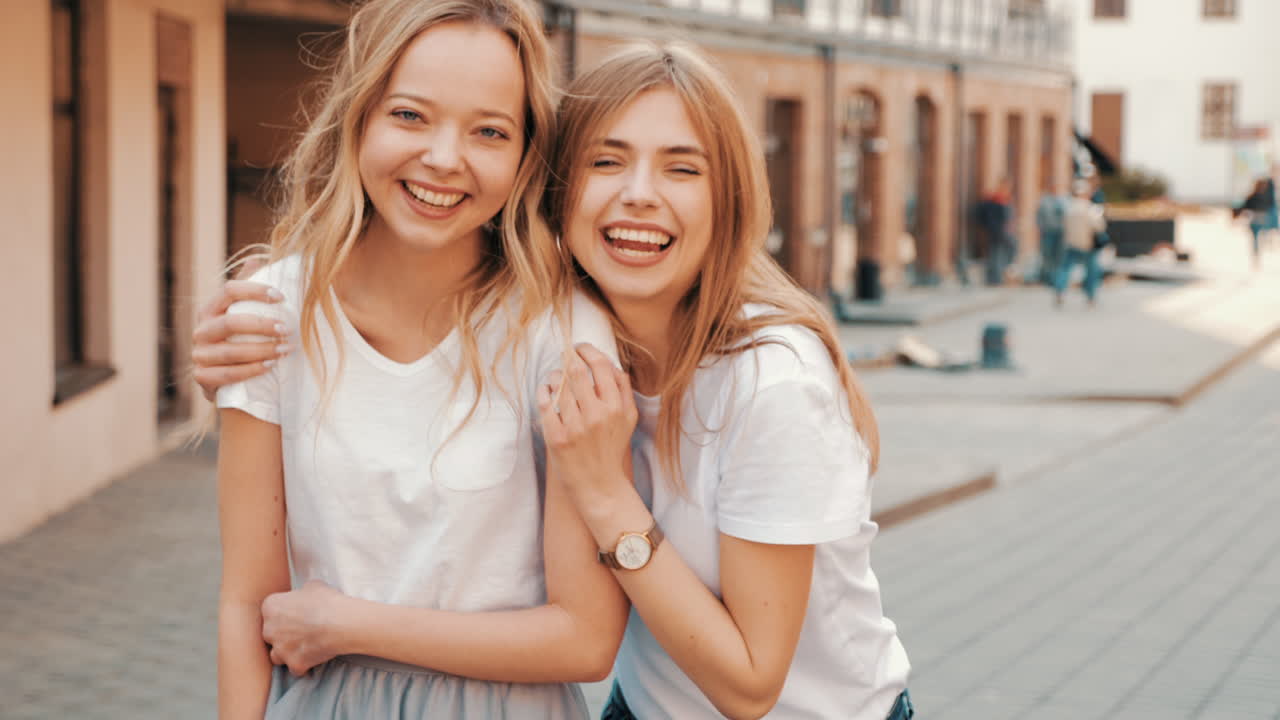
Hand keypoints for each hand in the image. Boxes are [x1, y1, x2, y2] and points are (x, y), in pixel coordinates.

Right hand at [192, 255, 288, 400]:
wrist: (224, 378)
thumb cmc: (238, 338)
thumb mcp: (241, 313)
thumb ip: (246, 289)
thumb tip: (256, 260)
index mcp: (210, 309)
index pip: (229, 291)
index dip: (256, 291)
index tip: (282, 297)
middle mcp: (201, 330)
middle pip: (230, 323)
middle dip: (262, 325)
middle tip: (287, 328)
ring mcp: (200, 355)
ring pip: (230, 352)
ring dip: (262, 350)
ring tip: (286, 350)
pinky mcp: (202, 379)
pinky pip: (227, 375)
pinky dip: (250, 371)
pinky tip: (270, 367)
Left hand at [261, 580, 344, 676]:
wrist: (340, 623)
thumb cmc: (327, 601)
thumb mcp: (312, 586)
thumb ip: (301, 593)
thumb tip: (304, 596)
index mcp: (271, 606)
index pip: (271, 611)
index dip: (285, 612)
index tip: (297, 613)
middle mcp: (269, 629)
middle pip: (271, 634)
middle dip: (283, 634)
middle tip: (302, 629)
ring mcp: (280, 649)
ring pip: (277, 655)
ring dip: (288, 652)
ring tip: (305, 646)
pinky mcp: (294, 664)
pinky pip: (296, 668)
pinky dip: (303, 664)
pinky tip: (314, 657)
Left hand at [538, 343, 637, 503]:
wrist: (600, 486)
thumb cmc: (612, 449)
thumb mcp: (628, 420)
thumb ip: (624, 391)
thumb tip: (613, 364)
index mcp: (616, 407)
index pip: (600, 366)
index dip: (587, 350)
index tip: (580, 348)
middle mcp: (596, 415)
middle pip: (576, 371)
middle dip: (568, 358)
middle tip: (564, 355)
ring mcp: (575, 427)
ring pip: (557, 384)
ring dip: (554, 375)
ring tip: (556, 378)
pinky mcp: (557, 437)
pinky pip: (544, 403)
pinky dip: (544, 391)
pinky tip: (547, 391)